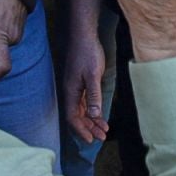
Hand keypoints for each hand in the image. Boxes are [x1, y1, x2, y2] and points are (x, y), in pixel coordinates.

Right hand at [58, 24, 108, 143]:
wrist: (84, 36)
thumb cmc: (87, 53)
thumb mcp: (93, 75)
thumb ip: (93, 96)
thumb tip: (93, 116)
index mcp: (71, 92)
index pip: (73, 117)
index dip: (82, 130)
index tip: (92, 140)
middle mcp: (71, 92)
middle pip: (77, 117)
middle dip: (89, 128)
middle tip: (102, 137)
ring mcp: (75, 88)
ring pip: (82, 111)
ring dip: (92, 121)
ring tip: (104, 130)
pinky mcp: (80, 83)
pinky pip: (85, 103)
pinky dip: (92, 111)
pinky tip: (100, 116)